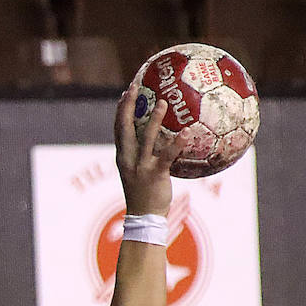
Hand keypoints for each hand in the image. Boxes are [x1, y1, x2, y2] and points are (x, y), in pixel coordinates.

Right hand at [114, 89, 176, 218]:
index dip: (121, 109)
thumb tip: (161, 141)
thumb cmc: (145, 194)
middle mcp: (128, 158)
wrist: (144, 217)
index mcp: (123, 156)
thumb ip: (145, 156)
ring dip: (154, 119)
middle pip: (124, 127)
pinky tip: (187, 132)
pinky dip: (177, 143)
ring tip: (164, 102)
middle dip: (127, 106)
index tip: (126, 92)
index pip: (118, 129)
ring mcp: (140, 166)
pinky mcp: (154, 174)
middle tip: (134, 87)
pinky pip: (167, 156)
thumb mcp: (139, 172)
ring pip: (146, 138)